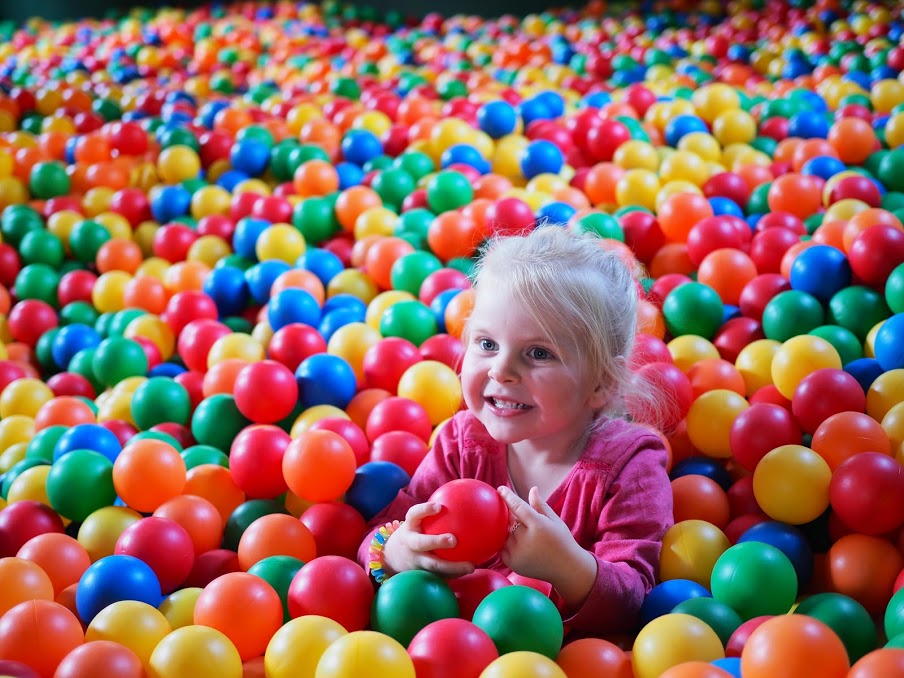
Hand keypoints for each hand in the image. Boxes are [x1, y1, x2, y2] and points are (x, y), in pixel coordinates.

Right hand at [382, 502, 475, 578]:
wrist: (391, 557)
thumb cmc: (413, 533)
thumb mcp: (417, 522)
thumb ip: (433, 513)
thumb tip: (467, 497)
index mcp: (409, 527)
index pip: (414, 515)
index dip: (424, 510)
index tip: (439, 506)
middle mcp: (410, 544)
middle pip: (421, 543)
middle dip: (436, 541)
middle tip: (454, 539)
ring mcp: (414, 561)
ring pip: (433, 566)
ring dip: (452, 567)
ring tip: (471, 566)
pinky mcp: (420, 574)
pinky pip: (439, 575)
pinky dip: (454, 574)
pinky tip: (469, 570)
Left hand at [497, 486, 597, 608]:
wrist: (567, 569)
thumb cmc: (562, 542)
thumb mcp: (555, 521)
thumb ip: (541, 506)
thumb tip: (532, 489)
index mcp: (538, 526)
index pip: (518, 507)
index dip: (508, 497)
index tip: (500, 489)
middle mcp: (526, 540)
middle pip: (511, 521)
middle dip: (513, 517)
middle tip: (521, 519)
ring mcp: (518, 554)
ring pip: (505, 534)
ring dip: (509, 530)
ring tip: (523, 533)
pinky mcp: (513, 564)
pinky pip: (502, 548)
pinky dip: (506, 543)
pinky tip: (517, 543)